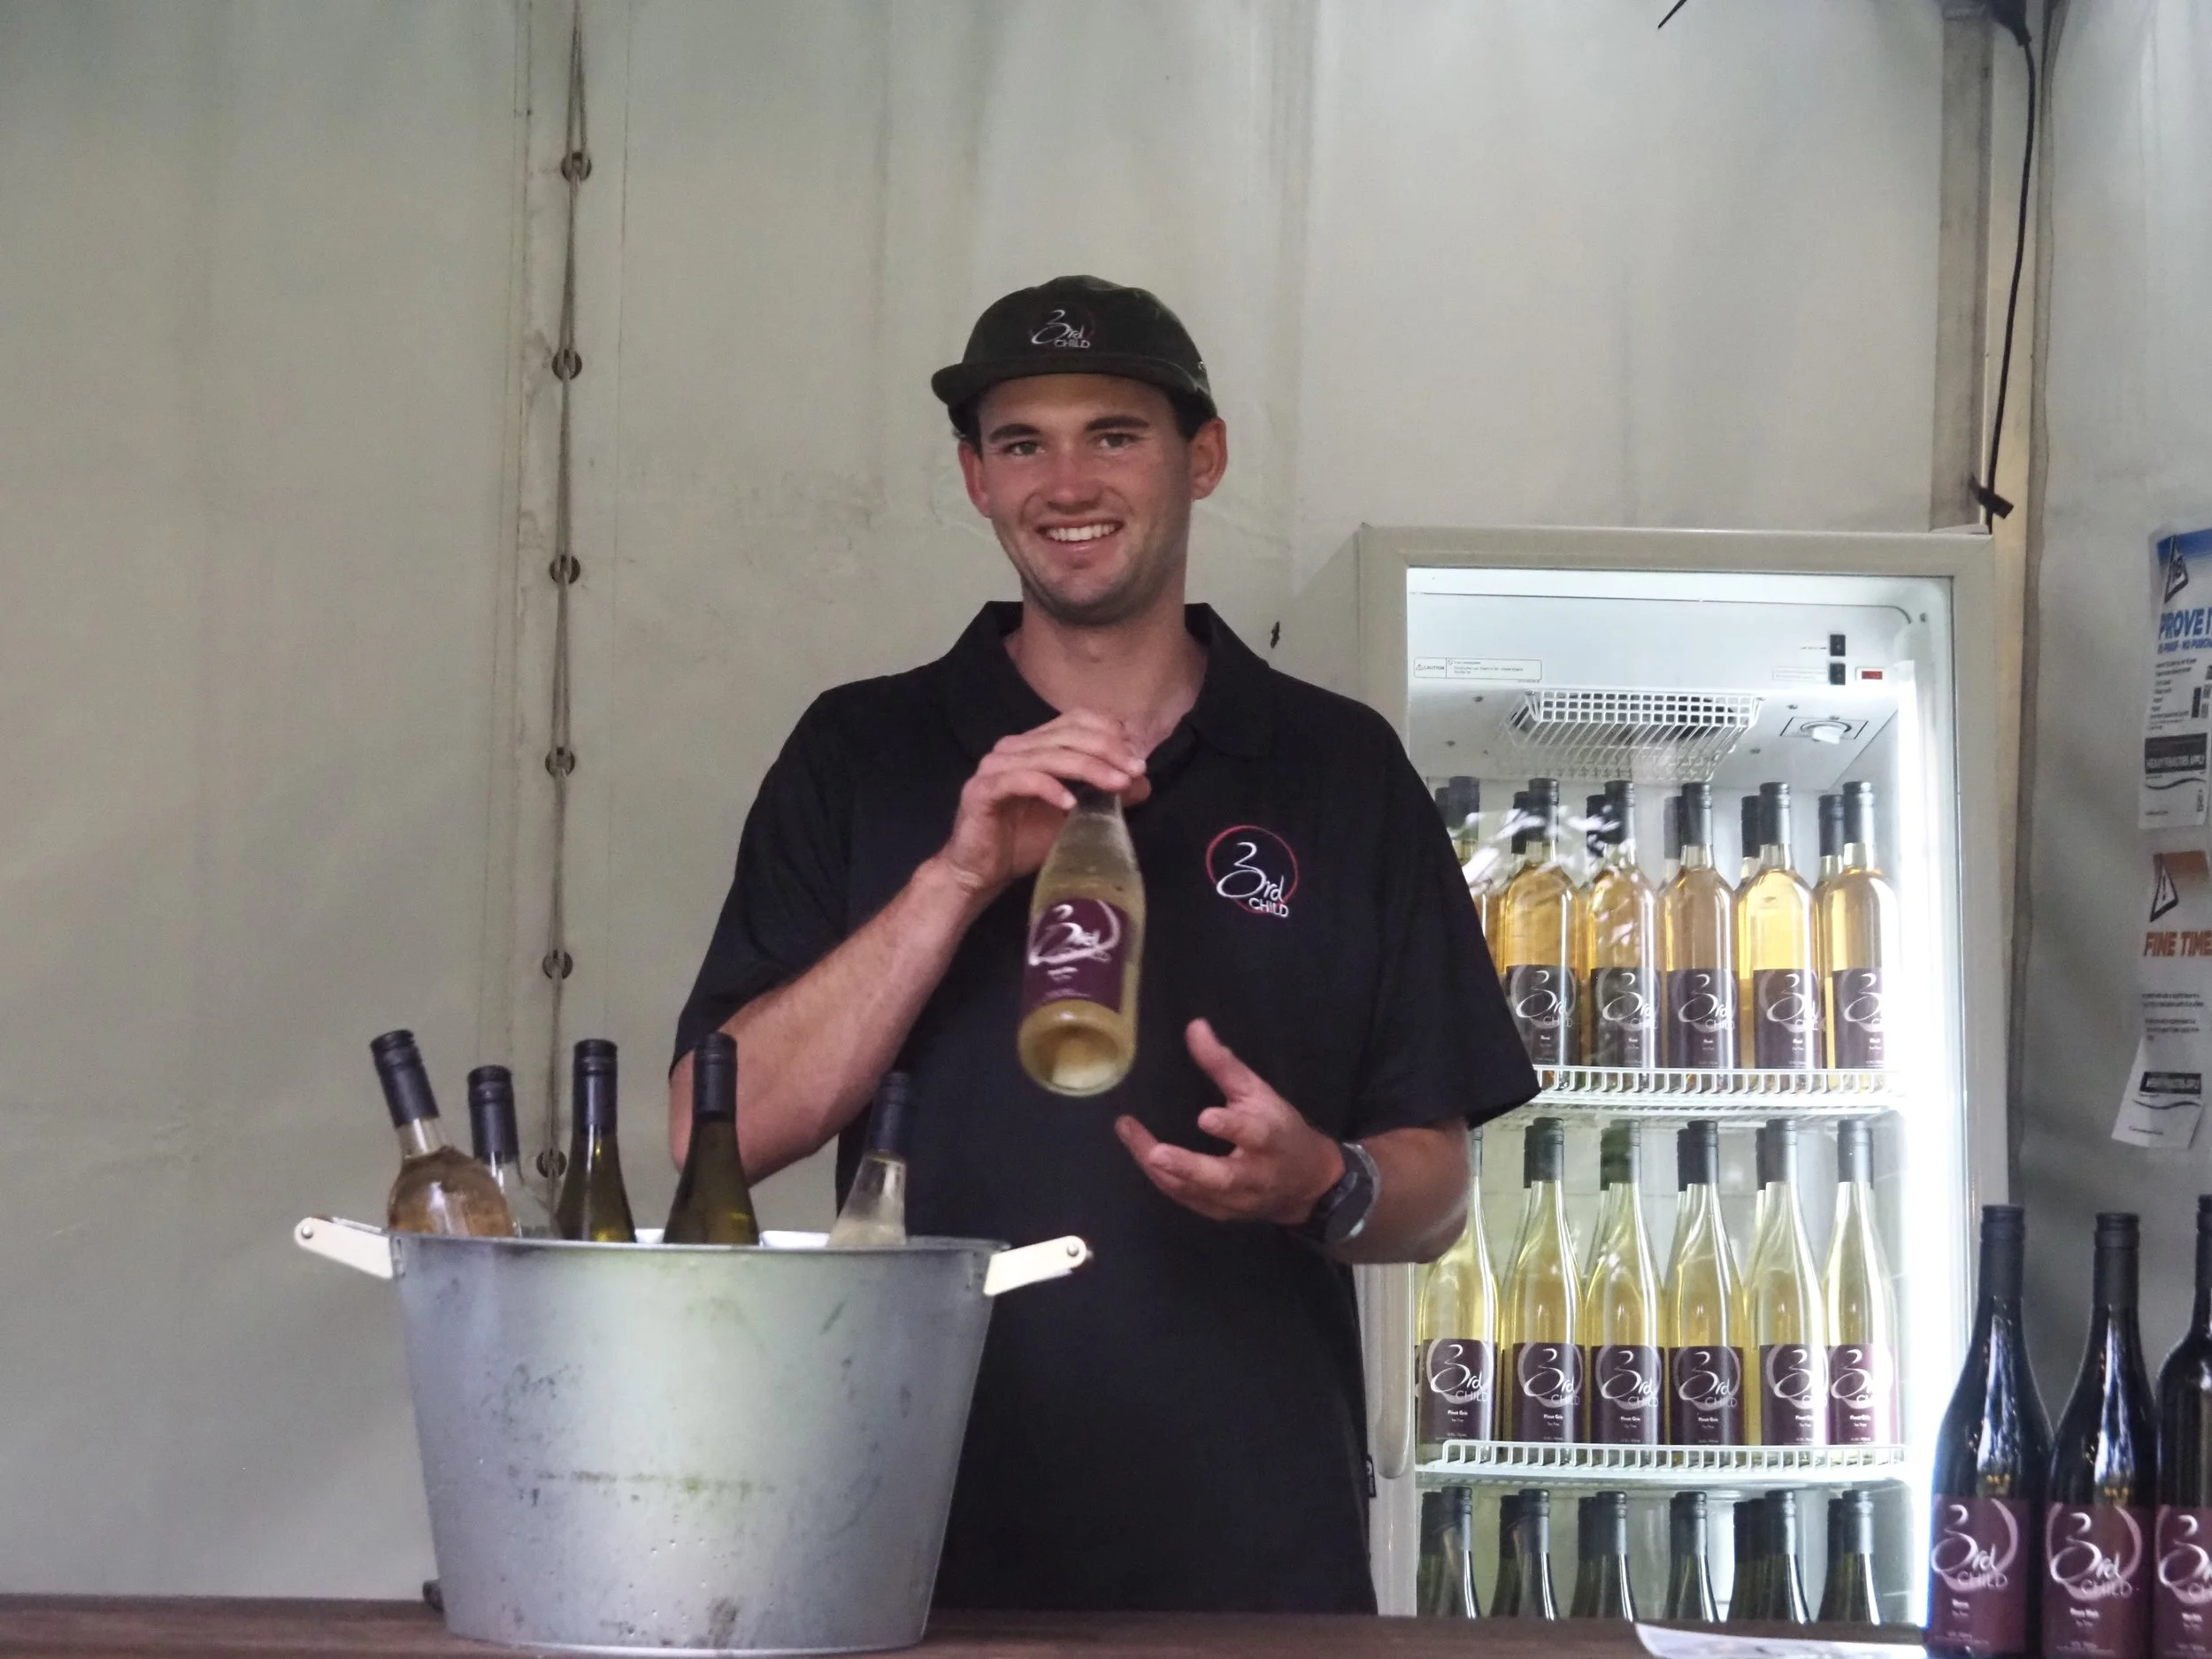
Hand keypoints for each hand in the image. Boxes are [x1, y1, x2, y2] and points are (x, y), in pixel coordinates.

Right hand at [932, 710, 1150, 901]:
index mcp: (1035, 745)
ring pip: (1049, 755)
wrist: (980, 871)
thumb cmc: (1024, 841)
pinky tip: (1072, 804)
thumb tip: (1142, 782)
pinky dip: (1050, 788)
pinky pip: (1022, 780)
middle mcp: (1014, 747)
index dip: (1108, 732)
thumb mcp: (1076, 817)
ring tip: (1117, 785)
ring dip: (1088, 767)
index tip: (1137, 757)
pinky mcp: (983, 789)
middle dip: (1107, 750)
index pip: (1075, 719)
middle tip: (1135, 770)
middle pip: (1067, 734)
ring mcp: (996, 766)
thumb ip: (1105, 796)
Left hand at [1114, 1018, 1344, 1225]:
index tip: (1206, 1118)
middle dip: (1188, 1166)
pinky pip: (1186, 1199)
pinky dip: (1163, 1179)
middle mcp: (1255, 1176)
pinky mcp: (1221, 1214)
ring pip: (1195, 1191)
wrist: (1306, 1185)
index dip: (1232, 1127)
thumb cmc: (1281, 1130)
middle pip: (1221, 1176)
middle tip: (1156, 1153)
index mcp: (1271, 1140)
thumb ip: (1225, 1065)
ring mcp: (1237, 1201)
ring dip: (1161, 1168)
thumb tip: (1194, 1027)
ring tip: (1130, 1134)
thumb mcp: (1259, 1093)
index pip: (1255, 1134)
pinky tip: (1141, 1153)